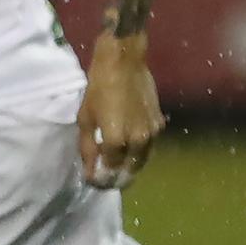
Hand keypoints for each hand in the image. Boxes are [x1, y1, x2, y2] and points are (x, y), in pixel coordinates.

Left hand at [78, 33, 165, 189]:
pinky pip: (149, 146)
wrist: (124, 63)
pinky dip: (139, 153)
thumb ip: (89, 147)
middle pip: (131, 171)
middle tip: (106, 180)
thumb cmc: (99, 87)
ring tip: (117, 170)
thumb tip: (90, 169)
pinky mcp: (159, 123)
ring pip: (142, 160)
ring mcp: (152, 133)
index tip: (92, 181)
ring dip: (130, 169)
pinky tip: (129, 151)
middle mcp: (139, 141)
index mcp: (118, 141)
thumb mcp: (86, 118)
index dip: (100, 179)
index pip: (111, 172)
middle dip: (118, 179)